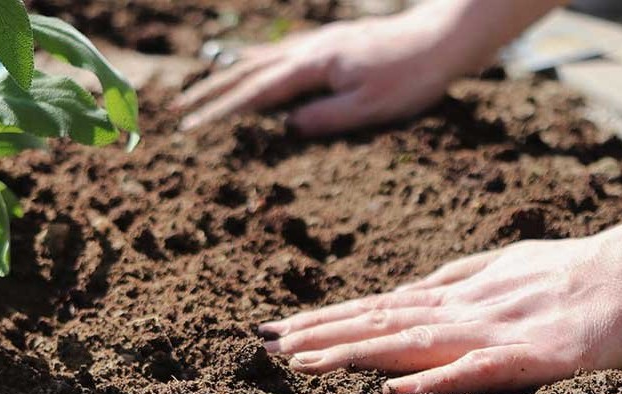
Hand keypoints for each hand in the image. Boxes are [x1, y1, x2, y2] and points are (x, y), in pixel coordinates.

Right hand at [174, 12, 469, 135]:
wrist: (442, 38)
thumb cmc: (411, 77)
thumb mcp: (370, 108)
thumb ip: (325, 118)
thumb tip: (286, 128)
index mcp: (314, 66)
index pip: (257, 93)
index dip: (222, 111)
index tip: (193, 127)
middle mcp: (310, 49)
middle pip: (248, 72)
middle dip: (211, 92)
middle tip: (178, 110)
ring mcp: (318, 43)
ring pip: (261, 59)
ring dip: (227, 76)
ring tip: (200, 91)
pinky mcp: (330, 43)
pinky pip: (280, 52)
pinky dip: (254, 61)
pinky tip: (248, 64)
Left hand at [259, 176, 621, 393]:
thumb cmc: (576, 271)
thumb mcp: (504, 268)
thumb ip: (455, 280)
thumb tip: (408, 291)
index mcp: (457, 295)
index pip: (377, 308)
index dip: (325, 319)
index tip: (277, 330)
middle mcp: (464, 310)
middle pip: (380, 322)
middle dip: (320, 334)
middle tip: (264, 345)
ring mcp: (495, 332)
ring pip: (412, 342)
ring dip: (355, 352)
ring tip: (304, 363)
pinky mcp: (533, 357)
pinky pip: (478, 369)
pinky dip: (436, 379)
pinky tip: (396, 388)